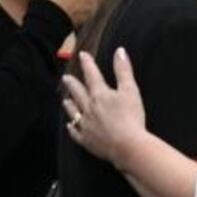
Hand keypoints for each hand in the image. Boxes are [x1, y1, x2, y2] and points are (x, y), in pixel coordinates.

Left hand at [62, 49, 147, 169]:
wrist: (127, 145)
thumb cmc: (131, 117)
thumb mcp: (130, 90)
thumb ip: (123, 70)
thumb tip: (119, 51)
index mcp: (100, 94)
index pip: (92, 75)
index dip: (87, 63)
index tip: (82, 55)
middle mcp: (89, 108)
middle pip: (77, 93)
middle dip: (72, 84)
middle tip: (66, 78)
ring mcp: (86, 125)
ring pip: (73, 112)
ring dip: (69, 104)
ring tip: (65, 100)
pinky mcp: (87, 140)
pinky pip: (75, 133)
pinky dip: (71, 128)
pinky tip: (69, 126)